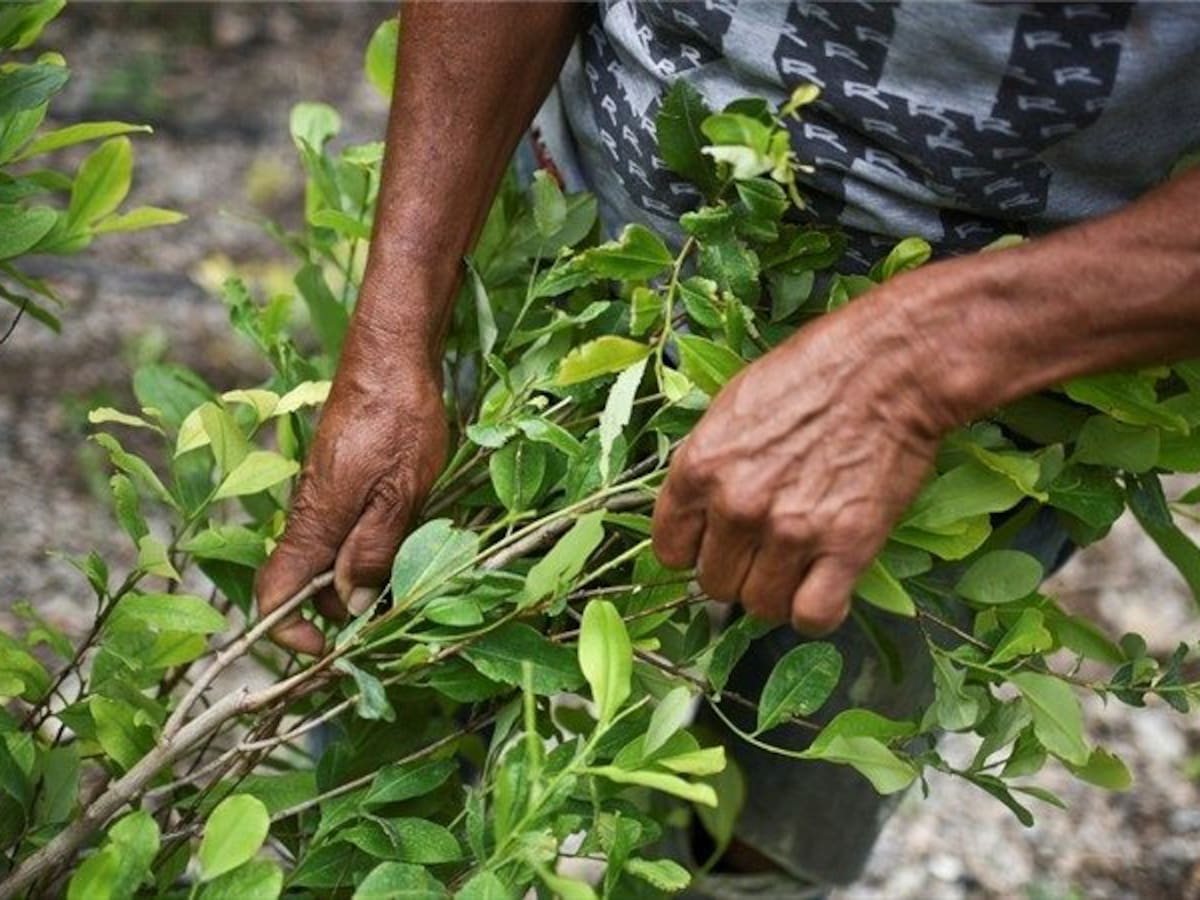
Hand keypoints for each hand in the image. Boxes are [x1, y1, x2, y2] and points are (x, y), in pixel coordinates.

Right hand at [255, 319, 447, 654]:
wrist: (392, 358)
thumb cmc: (400, 419)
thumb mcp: (402, 492)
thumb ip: (374, 549)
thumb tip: (350, 606)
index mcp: (315, 522)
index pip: (274, 594)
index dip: (290, 633)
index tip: (329, 651)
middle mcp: (308, 514)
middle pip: (306, 586)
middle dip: (339, 614)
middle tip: (393, 618)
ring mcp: (323, 498)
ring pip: (329, 560)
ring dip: (360, 581)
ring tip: (410, 579)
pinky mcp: (340, 483)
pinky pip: (344, 532)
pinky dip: (368, 550)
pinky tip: (406, 541)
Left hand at [652, 289, 953, 634]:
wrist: (889, 366)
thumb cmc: (811, 373)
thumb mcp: (732, 406)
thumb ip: (708, 465)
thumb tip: (699, 512)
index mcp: (699, 468)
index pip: (669, 550)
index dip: (694, 550)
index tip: (715, 543)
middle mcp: (736, 507)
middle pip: (714, 584)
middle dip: (737, 571)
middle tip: (766, 548)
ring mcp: (790, 532)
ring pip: (760, 607)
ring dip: (776, 592)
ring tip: (798, 564)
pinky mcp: (846, 549)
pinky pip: (813, 616)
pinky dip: (817, 610)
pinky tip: (825, 585)